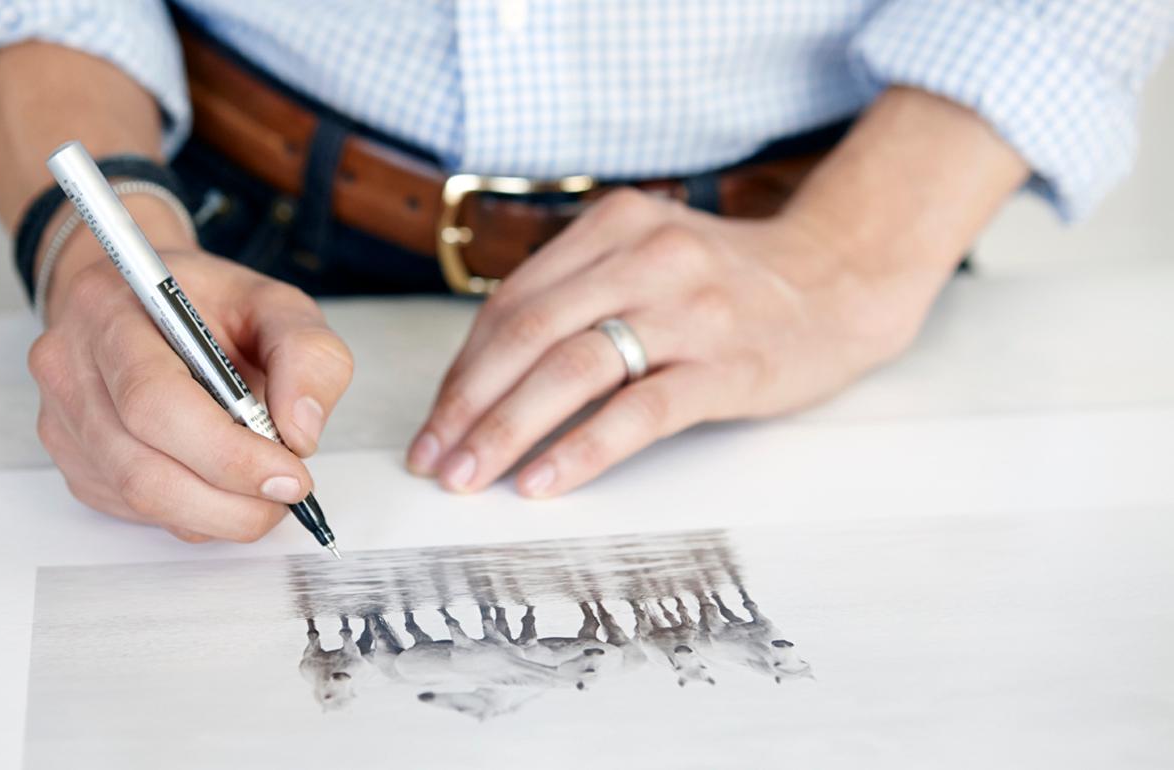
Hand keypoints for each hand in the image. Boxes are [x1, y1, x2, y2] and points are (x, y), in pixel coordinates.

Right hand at [28, 224, 352, 542]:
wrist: (143, 301)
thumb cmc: (207, 305)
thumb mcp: (276, 304)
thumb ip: (308, 356)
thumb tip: (300, 433)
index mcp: (110, 311)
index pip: (155, 400)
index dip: (227, 453)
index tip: (290, 475)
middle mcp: (69, 367)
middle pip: (141, 466)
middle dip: (230, 498)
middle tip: (287, 493)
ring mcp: (64, 421)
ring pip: (140, 498)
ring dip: (219, 513)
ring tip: (265, 492)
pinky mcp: (75, 463)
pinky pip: (138, 511)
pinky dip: (195, 512)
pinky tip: (223, 484)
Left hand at [407, 188, 940, 496]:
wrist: (841, 280)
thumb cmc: (727, 282)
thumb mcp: (647, 256)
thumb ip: (577, 295)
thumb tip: (484, 378)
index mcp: (616, 225)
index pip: (513, 302)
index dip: (463, 368)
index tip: (434, 422)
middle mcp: (647, 256)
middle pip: (529, 332)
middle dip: (468, 403)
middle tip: (432, 460)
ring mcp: (690, 309)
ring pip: (574, 368)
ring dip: (508, 428)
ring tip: (469, 476)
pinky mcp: (728, 364)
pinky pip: (639, 411)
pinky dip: (582, 448)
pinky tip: (544, 481)